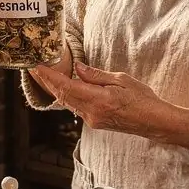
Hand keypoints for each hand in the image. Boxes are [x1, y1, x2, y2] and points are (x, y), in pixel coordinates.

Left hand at [34, 61, 172, 138]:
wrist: (154, 122)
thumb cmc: (143, 99)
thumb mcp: (121, 80)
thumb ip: (96, 75)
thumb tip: (77, 68)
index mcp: (98, 100)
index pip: (66, 87)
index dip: (49, 77)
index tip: (37, 66)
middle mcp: (91, 113)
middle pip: (62, 96)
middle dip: (46, 81)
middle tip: (34, 67)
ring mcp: (92, 120)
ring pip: (67, 102)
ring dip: (54, 88)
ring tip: (43, 74)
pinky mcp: (94, 122)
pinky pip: (75, 106)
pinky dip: (66, 95)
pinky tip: (61, 86)